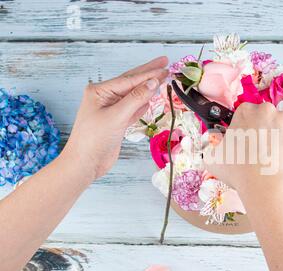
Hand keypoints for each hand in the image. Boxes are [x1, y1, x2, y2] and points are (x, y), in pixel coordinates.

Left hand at [62, 56, 168, 180]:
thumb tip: (153, 83)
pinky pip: (133, 109)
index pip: (129, 79)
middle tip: (165, 63)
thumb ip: (136, 99)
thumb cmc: (94, 139)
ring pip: (134, 96)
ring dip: (148, 89)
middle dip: (149, 74)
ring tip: (162, 78)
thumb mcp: (116, 116)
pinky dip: (142, 104)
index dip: (149, 73)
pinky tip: (151, 99)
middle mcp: (105, 97)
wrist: (85, 163)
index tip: (165, 67)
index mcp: (100, 91)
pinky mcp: (117, 122)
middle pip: (132, 83)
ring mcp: (111, 110)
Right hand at [204, 102, 282, 190]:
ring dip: (281, 136)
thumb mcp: (212, 157)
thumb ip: (214, 145)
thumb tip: (215, 143)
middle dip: (264, 130)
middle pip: (266, 116)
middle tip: (261, 151)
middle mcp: (266, 109)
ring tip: (275, 156)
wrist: (265, 183)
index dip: (246, 129)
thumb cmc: (237, 170)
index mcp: (245, 111)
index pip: (246, 114)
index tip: (246, 142)